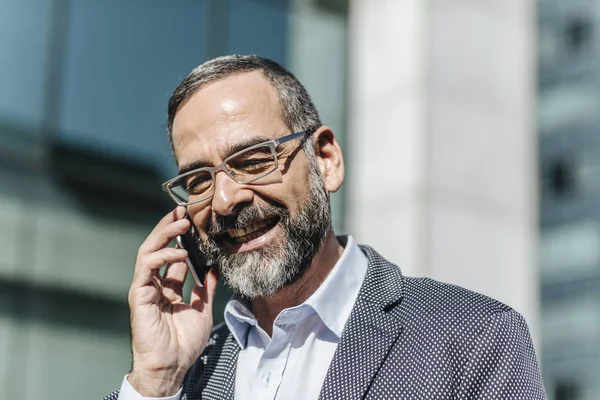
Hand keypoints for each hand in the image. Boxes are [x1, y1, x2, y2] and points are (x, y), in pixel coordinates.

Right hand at [127, 206, 217, 396]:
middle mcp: (154, 284)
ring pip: (148, 251)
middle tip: (182, 210)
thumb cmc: (184, 343)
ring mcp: (144, 289)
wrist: (172, 366)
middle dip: (168, 227)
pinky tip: (180, 252)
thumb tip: (215, 267)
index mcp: (167, 287)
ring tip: (181, 222)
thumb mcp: (203, 308)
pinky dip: (163, 257)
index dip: (180, 236)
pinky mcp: (138, 296)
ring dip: (164, 234)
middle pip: (157, 247)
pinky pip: (147, 269)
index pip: (172, 254)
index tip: (191, 219)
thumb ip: (206, 288)